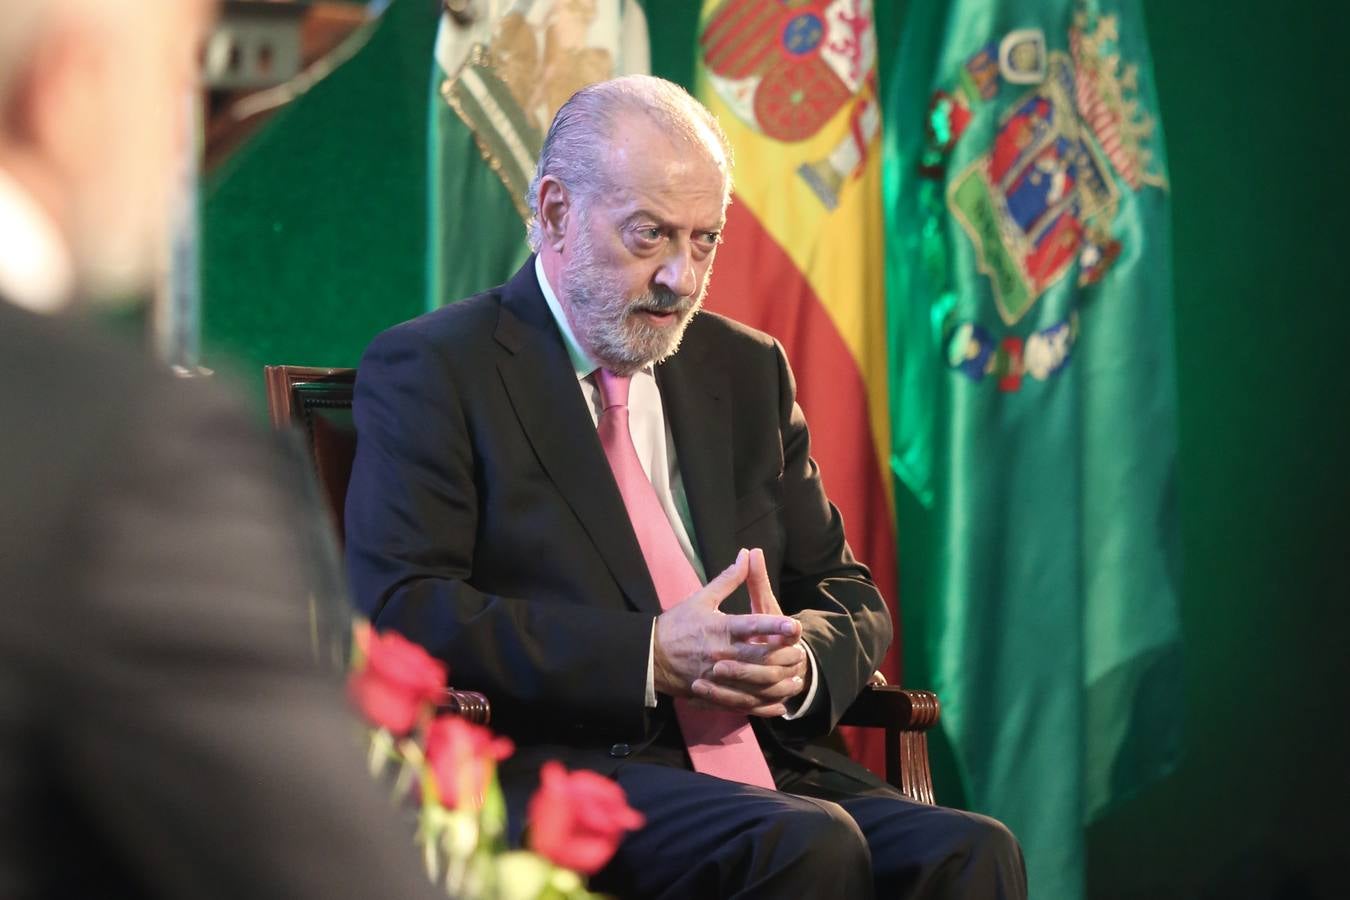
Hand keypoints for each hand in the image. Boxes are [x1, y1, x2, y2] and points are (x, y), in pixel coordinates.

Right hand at [653, 549, 800, 714]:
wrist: (650, 656)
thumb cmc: (677, 624)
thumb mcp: (702, 598)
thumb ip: (728, 578)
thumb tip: (746, 554)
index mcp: (719, 628)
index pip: (751, 626)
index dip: (774, 625)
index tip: (793, 625)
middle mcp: (721, 653)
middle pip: (759, 657)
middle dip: (783, 656)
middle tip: (802, 653)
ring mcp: (718, 676)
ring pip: (754, 684)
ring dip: (779, 682)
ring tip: (797, 678)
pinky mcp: (714, 693)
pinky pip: (743, 703)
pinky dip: (763, 705)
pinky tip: (779, 703)